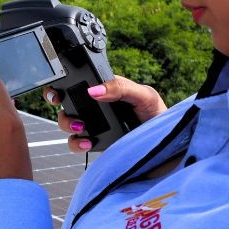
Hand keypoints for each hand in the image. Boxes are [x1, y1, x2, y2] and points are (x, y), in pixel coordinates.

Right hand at [44, 75, 166, 152]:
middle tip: (59, 101)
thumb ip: (121, 88)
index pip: (81, 81)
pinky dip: (76, 143)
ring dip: (67, 123)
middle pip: (67, 101)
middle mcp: (97, 107)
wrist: (170, 147)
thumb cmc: (159, 116)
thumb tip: (94, 89)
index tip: (58, 84)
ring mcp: (95, 126)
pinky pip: (76, 144)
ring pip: (67, 122)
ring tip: (80, 127)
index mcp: (108, 89)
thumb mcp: (144, 95)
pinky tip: (87, 143)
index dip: (65, 81)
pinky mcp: (96, 144)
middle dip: (57, 101)